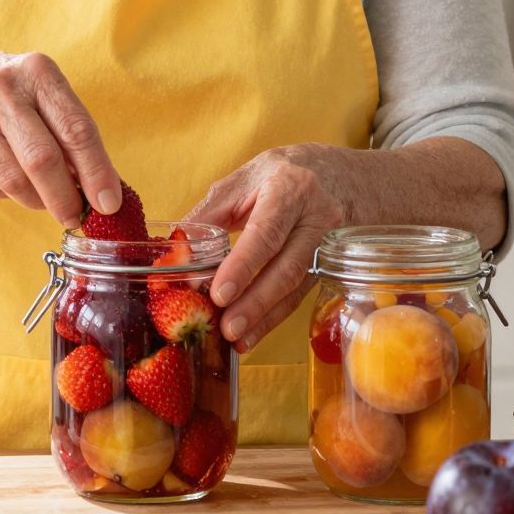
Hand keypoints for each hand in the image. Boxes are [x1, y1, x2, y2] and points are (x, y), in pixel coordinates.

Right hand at [0, 45, 119, 229]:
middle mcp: (3, 90)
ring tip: (44, 200)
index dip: (97, 172)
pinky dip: (7, 194)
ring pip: (14, 180)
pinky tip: (10, 181)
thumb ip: (67, 129)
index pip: (75, 129)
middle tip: (75, 216)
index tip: (109, 204)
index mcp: (37, 72)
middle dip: (65, 198)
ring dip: (36, 201)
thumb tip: (100, 185)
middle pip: (43, 160)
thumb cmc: (3, 90)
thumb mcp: (38, 90)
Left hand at [188, 146, 351, 352]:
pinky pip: (301, 293)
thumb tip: (176, 249)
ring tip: (236, 339)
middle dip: (255, 302)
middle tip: (227, 328)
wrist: (338, 173)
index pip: (267, 232)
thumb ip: (210, 213)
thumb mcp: (244, 180)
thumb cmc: (281, 175)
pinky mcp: (328, 263)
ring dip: (265, 317)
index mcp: (290, 188)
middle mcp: (317, 216)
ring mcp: (329, 242)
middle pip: (287, 266)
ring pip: (297, 286)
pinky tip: (254, 333)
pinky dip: (275, 316)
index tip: (219, 293)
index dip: (243, 265)